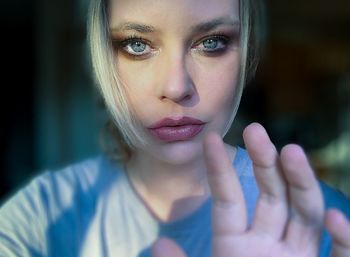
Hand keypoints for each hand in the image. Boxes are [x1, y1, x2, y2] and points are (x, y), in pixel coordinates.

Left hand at [152, 123, 349, 256]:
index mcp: (236, 245)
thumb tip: (158, 244)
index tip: (209, 139)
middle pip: (270, 196)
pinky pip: (339, 254)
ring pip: (303, 212)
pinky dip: (341, 237)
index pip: (228, 199)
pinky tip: (333, 216)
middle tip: (255, 130)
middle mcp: (269, 245)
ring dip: (300, 183)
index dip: (218, 170)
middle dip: (264, 163)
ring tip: (291, 151)